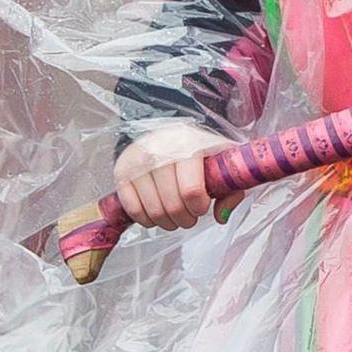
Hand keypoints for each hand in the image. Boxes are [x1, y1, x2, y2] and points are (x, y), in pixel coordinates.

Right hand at [114, 123, 233, 228]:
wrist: (164, 128)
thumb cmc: (196, 147)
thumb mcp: (219, 161)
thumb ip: (229, 189)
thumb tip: (221, 216)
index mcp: (187, 145)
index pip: (191, 191)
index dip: (199, 207)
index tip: (201, 206)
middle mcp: (159, 151)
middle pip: (172, 206)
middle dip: (186, 219)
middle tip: (189, 216)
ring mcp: (137, 162)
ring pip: (153, 212)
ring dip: (168, 222)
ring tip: (175, 215)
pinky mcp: (122, 172)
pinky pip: (133, 210)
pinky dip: (147, 219)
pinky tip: (156, 213)